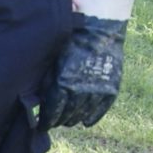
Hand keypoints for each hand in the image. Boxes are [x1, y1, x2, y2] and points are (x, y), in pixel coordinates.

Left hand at [38, 14, 126, 130]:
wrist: (101, 26)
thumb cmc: (73, 38)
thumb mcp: (55, 58)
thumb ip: (49, 79)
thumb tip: (40, 101)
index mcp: (64, 82)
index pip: (52, 111)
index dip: (46, 121)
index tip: (42, 126)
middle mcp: (81, 89)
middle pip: (67, 115)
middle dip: (59, 120)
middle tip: (55, 122)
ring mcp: (98, 89)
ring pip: (83, 114)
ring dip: (74, 119)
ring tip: (68, 121)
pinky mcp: (111, 87)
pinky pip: (101, 109)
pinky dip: (93, 118)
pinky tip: (86, 122)